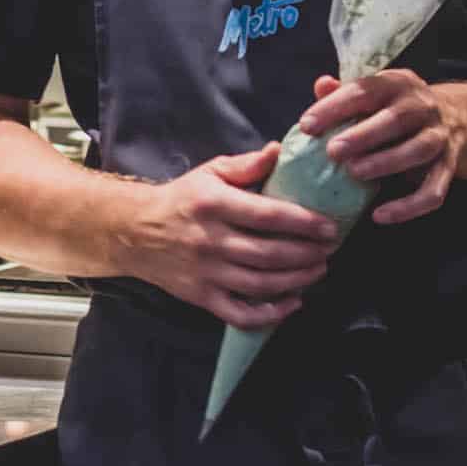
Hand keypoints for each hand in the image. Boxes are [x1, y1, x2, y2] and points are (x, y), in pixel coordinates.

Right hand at [122, 143, 339, 326]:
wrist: (136, 231)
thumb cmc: (182, 199)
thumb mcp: (211, 172)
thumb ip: (247, 164)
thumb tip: (280, 151)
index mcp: (214, 204)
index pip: (267, 215)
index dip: (303, 222)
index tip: (329, 226)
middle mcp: (210, 240)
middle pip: (269, 253)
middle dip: (308, 253)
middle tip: (330, 249)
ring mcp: (206, 272)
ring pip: (260, 284)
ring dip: (297, 280)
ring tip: (319, 270)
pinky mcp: (202, 297)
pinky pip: (240, 314)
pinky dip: (270, 315)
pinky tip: (292, 304)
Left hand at [298, 70, 462, 224]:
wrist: (454, 118)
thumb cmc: (394, 107)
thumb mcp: (374, 94)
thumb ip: (344, 92)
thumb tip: (321, 85)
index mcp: (397, 83)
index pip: (365, 90)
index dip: (335, 107)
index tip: (306, 126)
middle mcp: (422, 106)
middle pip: (395, 119)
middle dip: (363, 135)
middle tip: (333, 151)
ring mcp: (439, 136)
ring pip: (418, 150)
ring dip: (386, 163)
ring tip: (355, 174)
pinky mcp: (448, 166)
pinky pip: (434, 190)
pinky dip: (409, 206)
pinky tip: (380, 216)